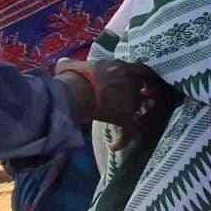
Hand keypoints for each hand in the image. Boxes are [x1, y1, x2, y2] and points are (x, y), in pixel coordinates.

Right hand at [61, 59, 176, 151]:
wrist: (75, 93)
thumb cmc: (74, 77)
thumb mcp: (72, 65)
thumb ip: (71, 63)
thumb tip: (63, 64)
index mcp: (122, 68)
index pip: (141, 70)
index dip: (143, 76)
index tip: (142, 81)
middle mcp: (131, 83)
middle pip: (146, 88)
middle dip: (146, 94)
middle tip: (144, 100)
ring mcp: (130, 101)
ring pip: (142, 108)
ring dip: (139, 114)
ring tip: (134, 120)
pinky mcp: (125, 117)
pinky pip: (129, 131)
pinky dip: (123, 140)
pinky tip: (114, 146)